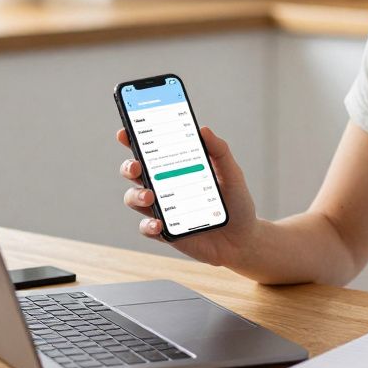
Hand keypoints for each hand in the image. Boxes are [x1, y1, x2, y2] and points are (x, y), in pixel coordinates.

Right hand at [116, 125, 259, 267]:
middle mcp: (164, 186)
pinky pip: (147, 228)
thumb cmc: (236, 202)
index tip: (124, 132)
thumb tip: (203, 129)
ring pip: (134, 198)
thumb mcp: (232, 173)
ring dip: (136, 195)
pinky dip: (148, 225)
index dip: (133, 139)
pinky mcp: (165, 232)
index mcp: (176, 167)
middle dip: (129, 166)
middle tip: (136, 166)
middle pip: (135, 172)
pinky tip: (158, 224)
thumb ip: (219, 151)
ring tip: (149, 196)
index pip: (150, 150)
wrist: (243, 238)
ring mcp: (162, 209)